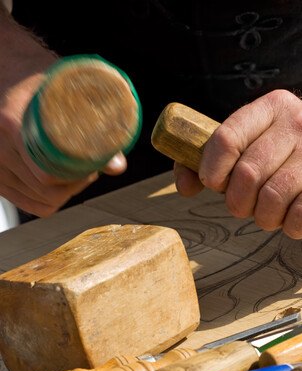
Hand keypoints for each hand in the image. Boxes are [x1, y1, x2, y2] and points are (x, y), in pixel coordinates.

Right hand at [0, 12, 126, 216]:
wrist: (6, 65)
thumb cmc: (38, 76)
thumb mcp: (67, 89)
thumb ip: (95, 124)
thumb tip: (117, 166)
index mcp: (10, 124)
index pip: (46, 174)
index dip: (77, 178)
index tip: (93, 166)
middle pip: (44, 189)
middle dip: (74, 184)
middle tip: (91, 168)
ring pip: (36, 199)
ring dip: (62, 192)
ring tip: (77, 171)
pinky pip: (26, 201)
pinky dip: (47, 200)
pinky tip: (61, 184)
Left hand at [174, 61, 301, 238]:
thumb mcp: (268, 139)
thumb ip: (225, 155)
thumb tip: (184, 184)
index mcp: (274, 107)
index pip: (227, 137)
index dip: (211, 170)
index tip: (216, 185)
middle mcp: (300, 123)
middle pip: (248, 174)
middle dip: (239, 203)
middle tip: (247, 209)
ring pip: (273, 198)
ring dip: (265, 219)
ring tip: (272, 217)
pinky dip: (291, 227)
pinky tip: (295, 223)